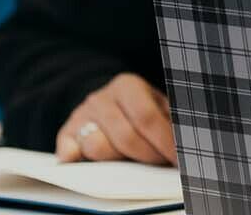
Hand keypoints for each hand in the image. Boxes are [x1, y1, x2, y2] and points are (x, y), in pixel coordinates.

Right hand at [54, 73, 175, 164]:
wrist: (109, 103)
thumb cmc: (140, 110)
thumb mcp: (159, 107)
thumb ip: (170, 121)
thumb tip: (184, 143)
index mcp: (127, 86)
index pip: (147, 118)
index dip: (165, 143)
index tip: (178, 160)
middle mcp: (101, 98)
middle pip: (125, 137)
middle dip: (148, 156)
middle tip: (161, 164)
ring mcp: (81, 116)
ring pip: (97, 147)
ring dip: (119, 162)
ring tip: (136, 165)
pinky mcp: (66, 133)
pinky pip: (68, 149)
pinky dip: (74, 157)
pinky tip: (89, 164)